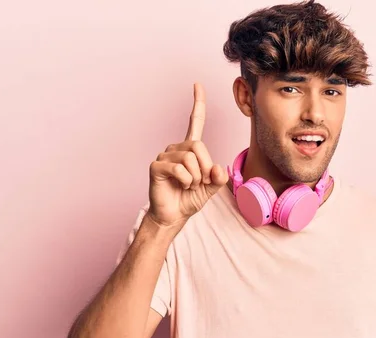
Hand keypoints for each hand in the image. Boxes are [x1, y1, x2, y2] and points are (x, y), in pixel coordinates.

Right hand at [147, 83, 227, 227]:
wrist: (174, 216)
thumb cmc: (189, 199)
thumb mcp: (211, 188)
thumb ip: (219, 177)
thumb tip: (217, 168)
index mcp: (190, 149)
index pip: (195, 122)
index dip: (197, 104)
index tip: (197, 85)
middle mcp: (177, 148)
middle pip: (199, 146)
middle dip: (205, 168)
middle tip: (201, 182)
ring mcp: (165, 156)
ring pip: (190, 158)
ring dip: (195, 177)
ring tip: (189, 186)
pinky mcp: (156, 166)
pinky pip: (179, 169)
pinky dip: (185, 181)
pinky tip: (180, 186)